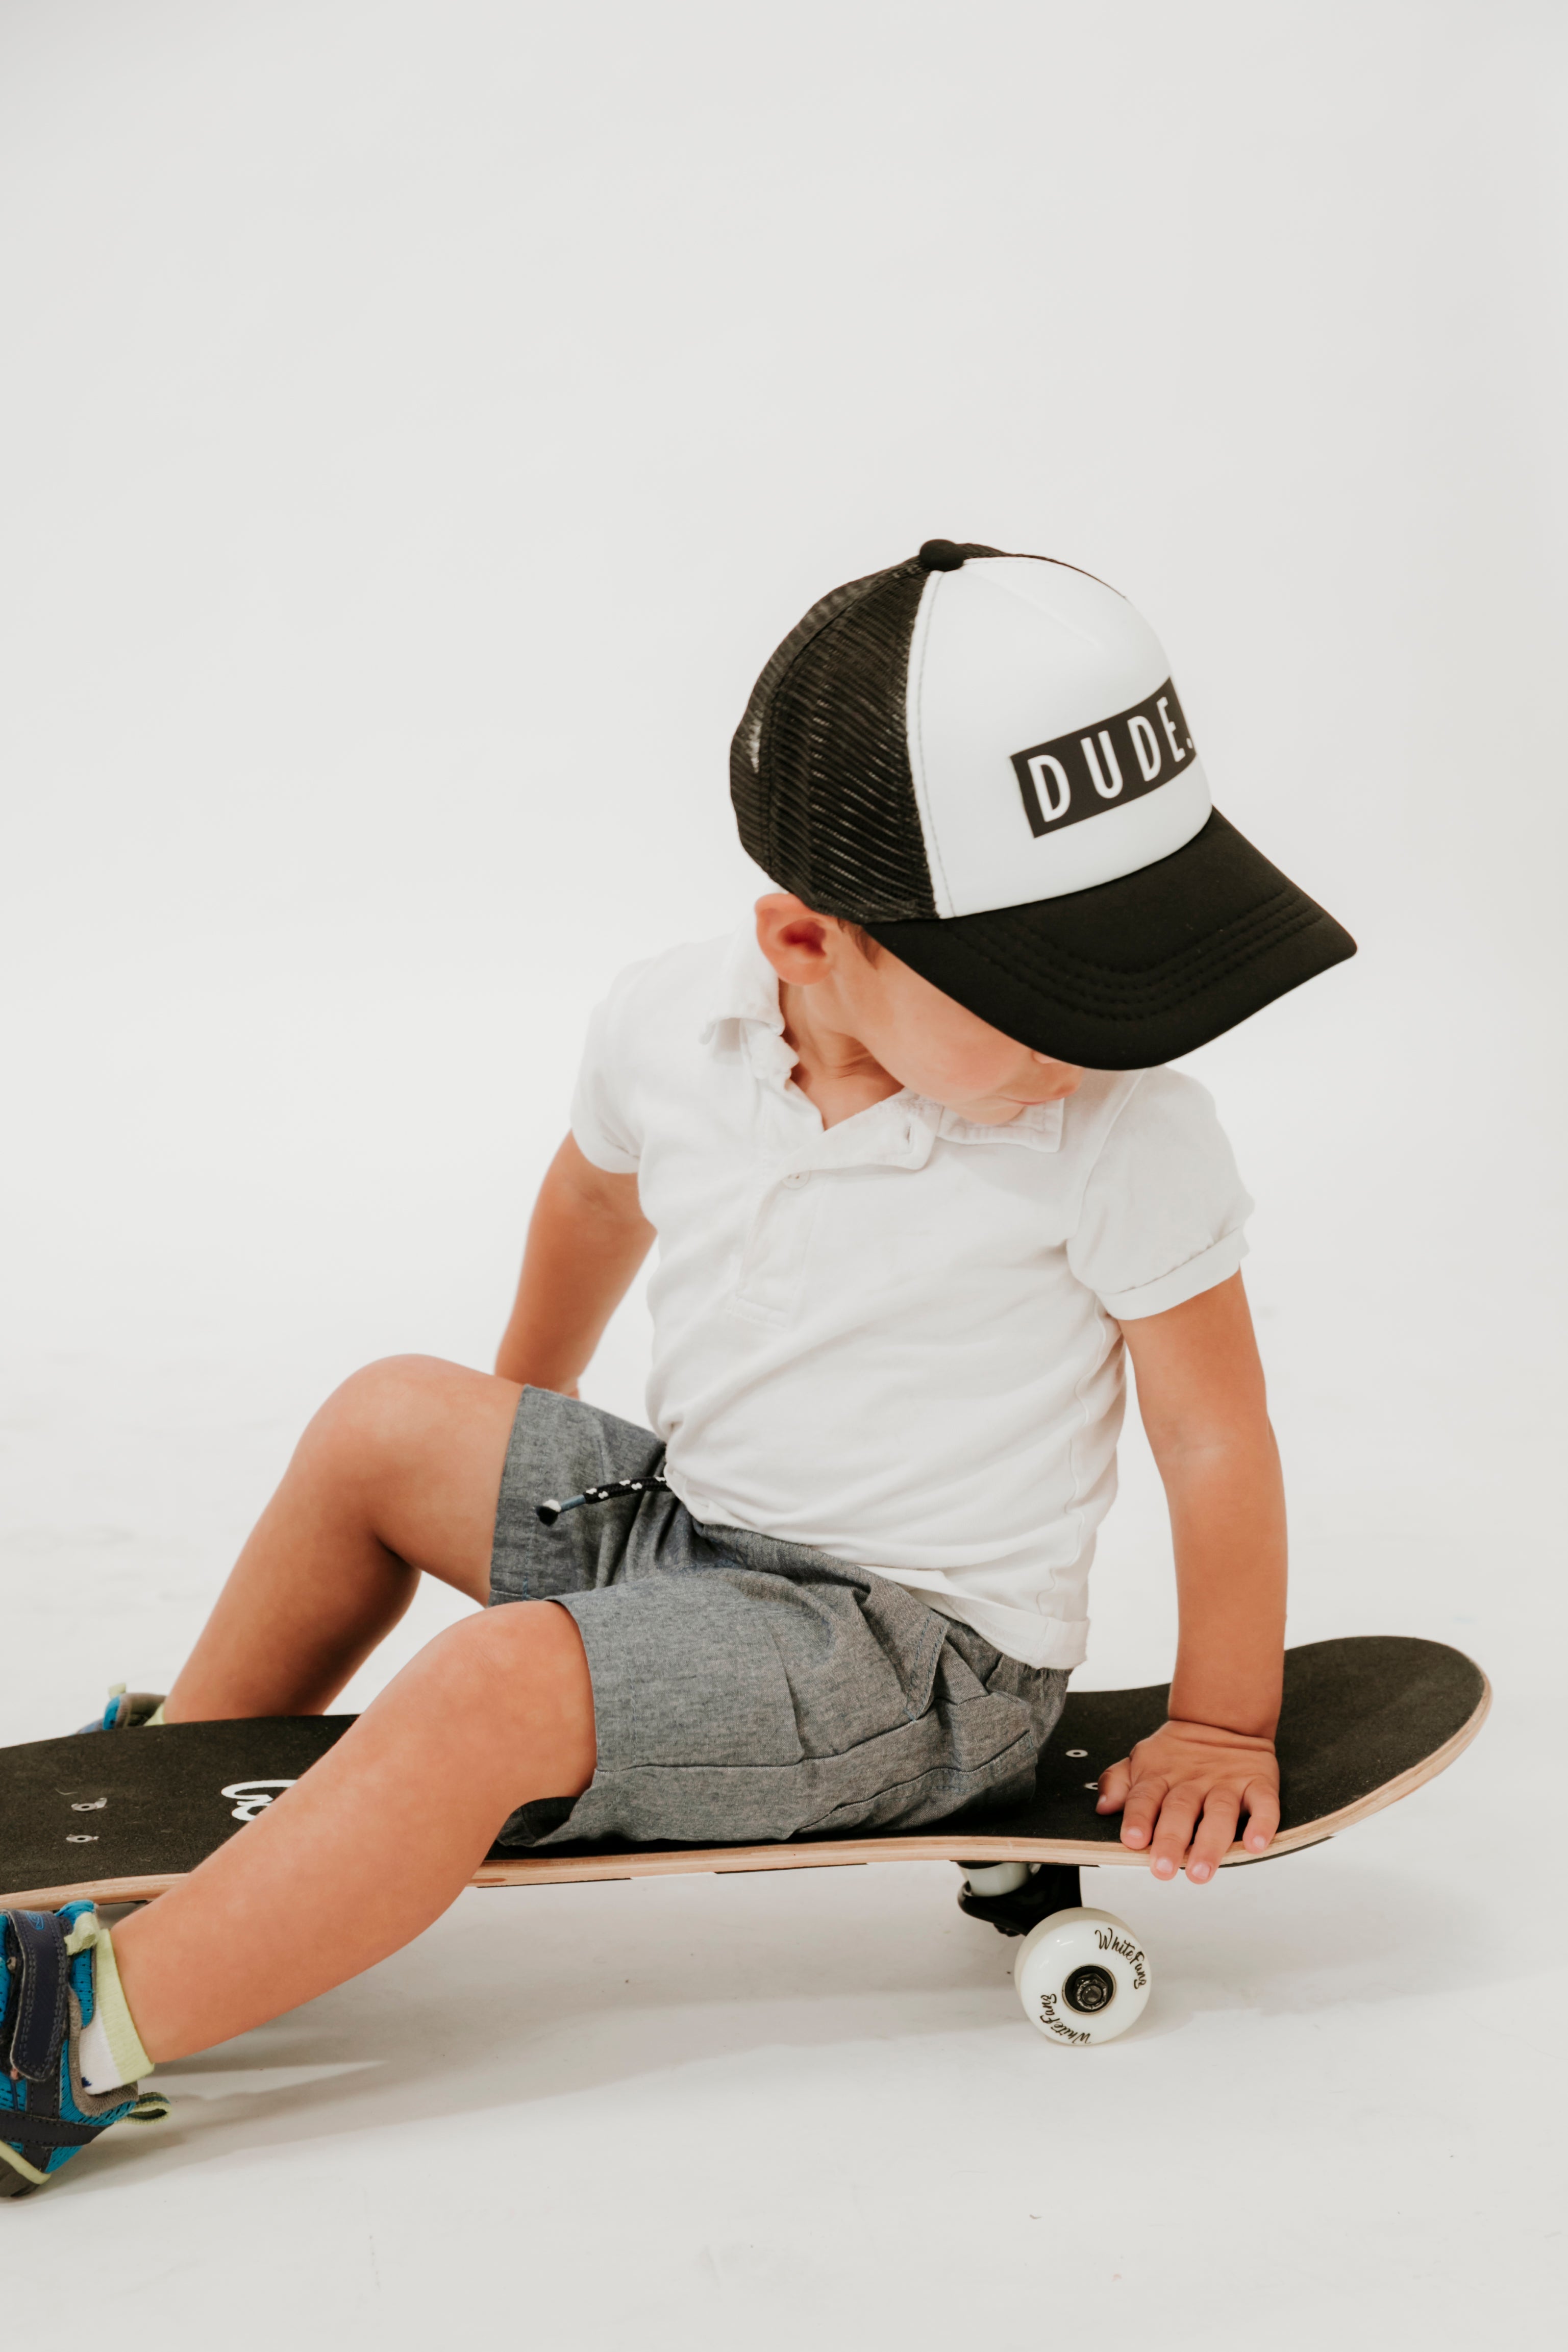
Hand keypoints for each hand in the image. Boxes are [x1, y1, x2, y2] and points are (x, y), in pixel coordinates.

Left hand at [1095, 1718, 1279, 1882]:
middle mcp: (1193, 1780)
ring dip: (1210, 1843)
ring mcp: (1227, 1783)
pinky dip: (1262, 1824)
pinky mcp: (1258, 1784)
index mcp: (1161, 1775)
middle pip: (1180, 1810)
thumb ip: (1118, 1782)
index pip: (1144, 1797)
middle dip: (1171, 1840)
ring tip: (1202, 1870)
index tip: (1133, 1841)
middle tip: (1163, 1868)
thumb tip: (1103, 1807)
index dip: (1138, 1818)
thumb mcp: (1141, 1760)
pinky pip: (1264, 1804)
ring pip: (1219, 1813)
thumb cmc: (1178, 1752)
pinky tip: (1255, 1844)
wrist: (1222, 1718)